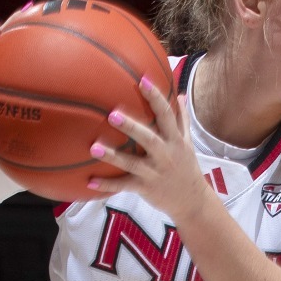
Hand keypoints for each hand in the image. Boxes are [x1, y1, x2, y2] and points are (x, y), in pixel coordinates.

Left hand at [86, 78, 209, 221]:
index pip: (166, 115)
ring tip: (94, 148)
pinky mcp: (145, 188)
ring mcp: (154, 173)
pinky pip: (124, 186)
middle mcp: (166, 155)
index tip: (143, 80)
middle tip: (112, 114)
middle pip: (148, 139)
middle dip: (131, 127)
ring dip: (113, 156)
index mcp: (175, 140)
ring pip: (132, 164)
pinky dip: (107, 185)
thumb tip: (179, 94)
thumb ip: (182, 119)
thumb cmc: (186, 167)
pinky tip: (89, 182)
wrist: (192, 201)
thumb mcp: (188, 142)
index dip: (155, 97)